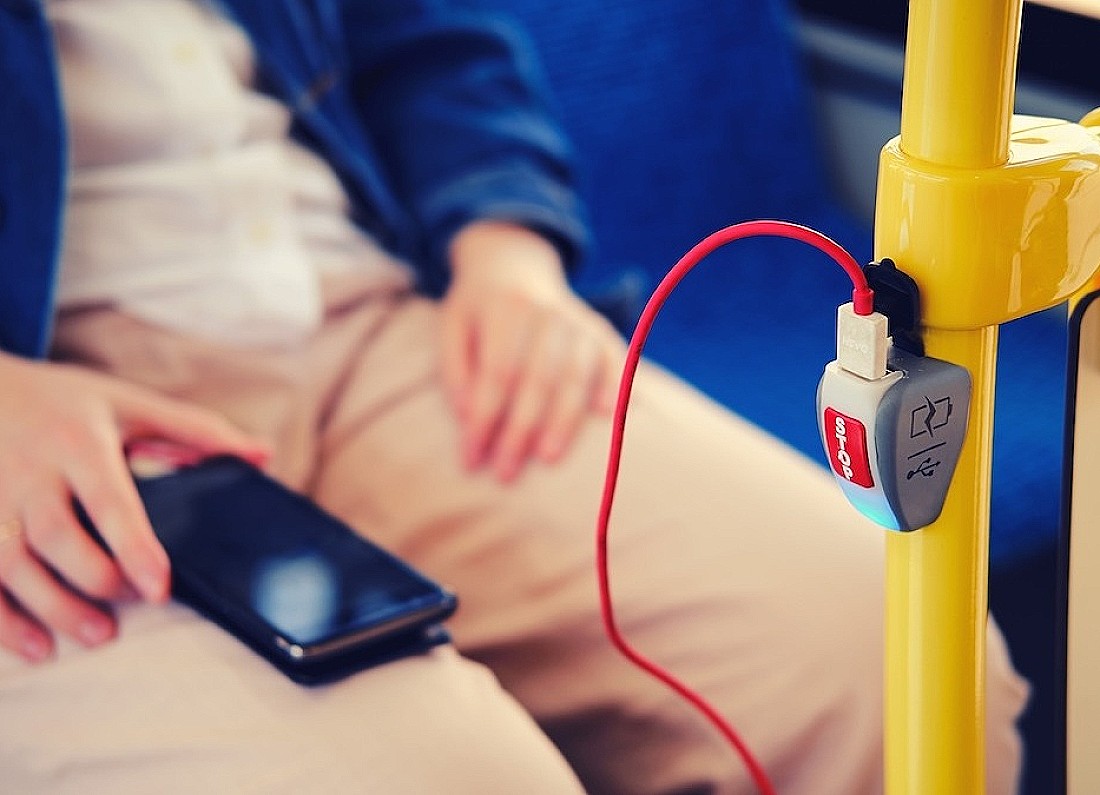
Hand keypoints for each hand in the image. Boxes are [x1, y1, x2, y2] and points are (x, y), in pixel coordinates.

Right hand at [0, 353, 267, 662]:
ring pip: (11, 561)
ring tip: (95, 635)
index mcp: (79, 442)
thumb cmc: (68, 402)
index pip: (108, 499)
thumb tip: (263, 455)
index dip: (134, 546)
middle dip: (96, 579)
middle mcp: (30, 471)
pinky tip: (37, 647)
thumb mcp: (130, 404)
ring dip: (52, 606)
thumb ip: (196, 432)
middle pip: (57, 537)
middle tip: (133, 604)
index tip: (160, 587)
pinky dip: (3, 619)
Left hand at [441, 221, 623, 481]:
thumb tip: (468, 419)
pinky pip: (612, 359)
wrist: (512, 265)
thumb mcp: (452, 328)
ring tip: (548, 458)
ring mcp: (577, 319)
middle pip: (536, 379)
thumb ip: (456, 371)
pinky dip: (614, 385)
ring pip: (574, 375)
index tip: (472, 458)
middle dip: (520, 430)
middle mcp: (545, 311)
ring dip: (563, 421)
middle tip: (505, 472)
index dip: (485, 418)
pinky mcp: (598, 329)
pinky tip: (608, 414)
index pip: (496, 373)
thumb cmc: (476, 310)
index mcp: (503, 308)